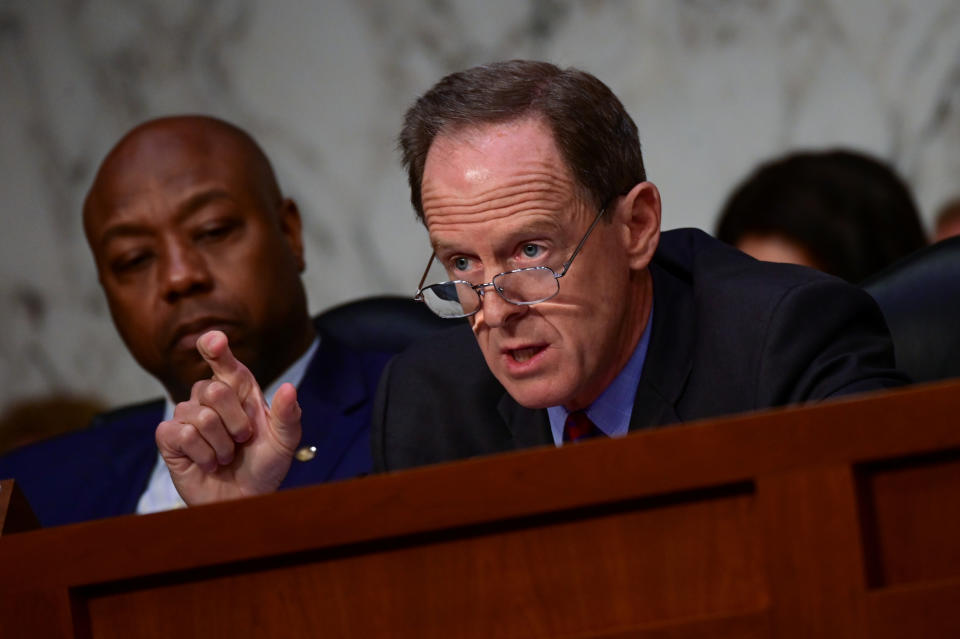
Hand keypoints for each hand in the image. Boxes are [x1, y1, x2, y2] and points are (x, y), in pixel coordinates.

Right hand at [155, 330, 301, 504]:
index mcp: (238, 389)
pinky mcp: (169, 438)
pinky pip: (182, 435)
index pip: (223, 362)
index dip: (215, 347)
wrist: (246, 499)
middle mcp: (209, 398)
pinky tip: (209, 463)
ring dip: (222, 445)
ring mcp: (186, 417)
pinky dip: (203, 455)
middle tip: (243, 440)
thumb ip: (288, 415)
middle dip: (236, 422)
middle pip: (213, 390)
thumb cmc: (265, 465)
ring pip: (200, 416)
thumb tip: (289, 388)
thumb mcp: (285, 441)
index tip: (215, 341)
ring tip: (227, 456)